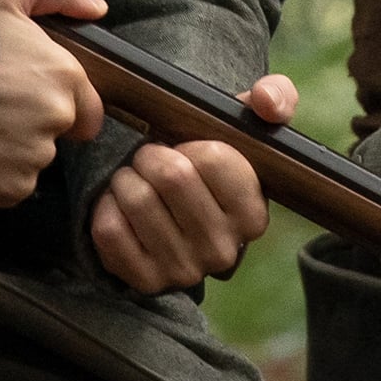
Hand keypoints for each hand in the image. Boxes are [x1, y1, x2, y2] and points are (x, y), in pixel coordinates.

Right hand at [0, 0, 107, 209]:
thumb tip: (95, 7)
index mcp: (62, 75)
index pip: (86, 107)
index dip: (58, 101)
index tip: (26, 96)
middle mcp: (54, 120)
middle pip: (54, 131)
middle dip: (30, 122)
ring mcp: (30, 157)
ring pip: (30, 158)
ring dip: (9, 148)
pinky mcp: (4, 189)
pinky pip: (8, 185)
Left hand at [93, 74, 294, 293]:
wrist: (178, 220)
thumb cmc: (214, 168)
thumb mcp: (248, 129)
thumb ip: (275, 99)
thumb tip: (266, 101)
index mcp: (254, 216)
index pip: (216, 159)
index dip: (191, 143)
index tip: (186, 149)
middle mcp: (223, 250)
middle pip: (172, 177)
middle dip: (151, 155)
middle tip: (150, 157)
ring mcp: (184, 270)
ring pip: (137, 199)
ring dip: (125, 178)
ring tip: (135, 178)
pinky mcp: (144, 281)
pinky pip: (109, 230)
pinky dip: (106, 206)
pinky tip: (118, 203)